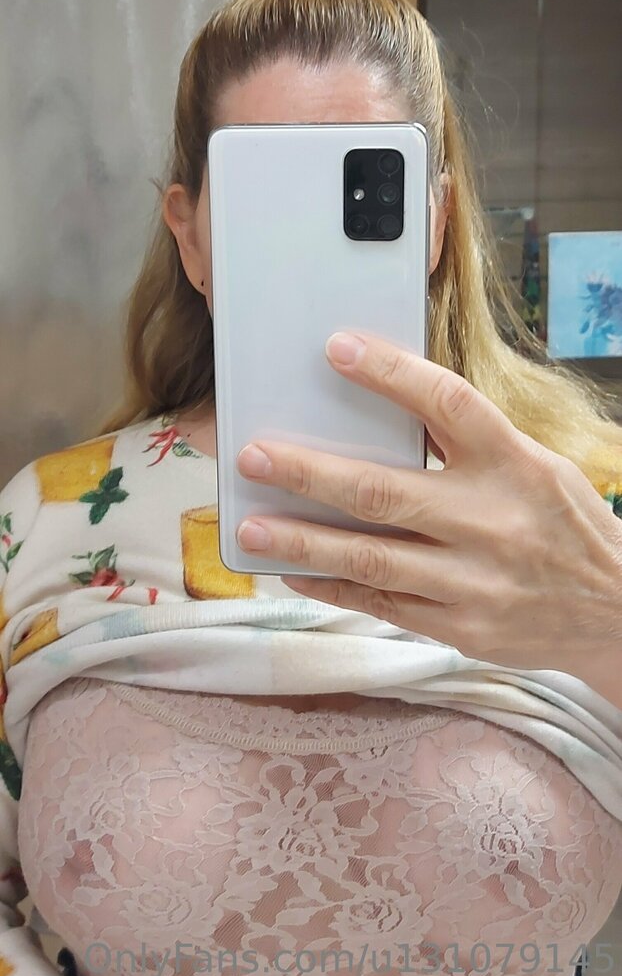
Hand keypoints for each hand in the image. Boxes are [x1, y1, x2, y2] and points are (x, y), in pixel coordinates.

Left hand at [235, 331, 621, 675]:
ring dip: (302, 539)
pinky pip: (382, 603)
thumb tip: (382, 421)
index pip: (447, 403)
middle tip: (253, 456)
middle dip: (309, 472)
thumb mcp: (535, 467)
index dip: (390, 373)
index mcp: (515, 464)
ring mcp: (474, 581)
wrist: (616, 613)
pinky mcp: (461, 626)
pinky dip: (332, 584)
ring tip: (251, 525)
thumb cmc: (566, 526)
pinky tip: (293, 569)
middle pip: (385, 490)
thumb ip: (469, 447)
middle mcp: (492, 520)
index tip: (336, 348)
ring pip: (371, 556)